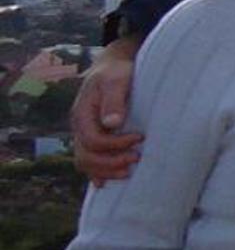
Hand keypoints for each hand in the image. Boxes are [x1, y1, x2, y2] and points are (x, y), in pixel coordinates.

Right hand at [72, 45, 143, 184]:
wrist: (112, 67)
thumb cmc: (116, 72)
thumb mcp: (116, 80)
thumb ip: (114, 100)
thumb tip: (112, 123)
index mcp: (82, 114)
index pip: (93, 140)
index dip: (115, 144)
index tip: (139, 139)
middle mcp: (80, 127)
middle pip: (86, 156)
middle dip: (111, 162)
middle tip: (136, 159)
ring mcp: (84, 134)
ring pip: (86, 162)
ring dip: (105, 171)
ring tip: (129, 172)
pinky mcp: (93, 138)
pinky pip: (89, 161)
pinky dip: (98, 173)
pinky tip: (107, 182)